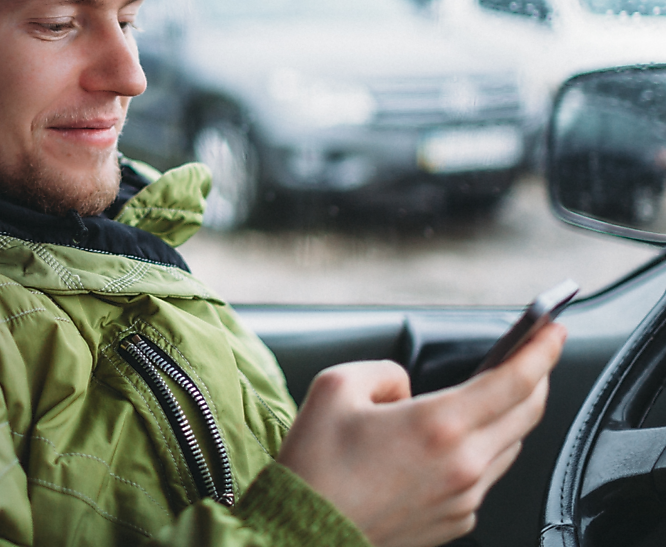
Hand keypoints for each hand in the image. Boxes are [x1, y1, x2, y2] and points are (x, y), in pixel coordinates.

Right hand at [276, 322, 565, 546]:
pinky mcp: (455, 521)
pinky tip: (448, 445)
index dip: (541, 348)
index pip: (515, 380)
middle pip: (527, 412)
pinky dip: (477, 453)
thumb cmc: (314, 467)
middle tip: (532, 354)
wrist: (304, 532)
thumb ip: (383, 372)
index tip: (552, 329)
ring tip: (487, 397)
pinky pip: (482, 478)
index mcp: (439, 425)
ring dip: (507, 415)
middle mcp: (463, 465)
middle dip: (537, 376)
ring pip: (508, 446)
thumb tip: (407, 387)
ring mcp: (464, 498)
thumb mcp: (335, 388)